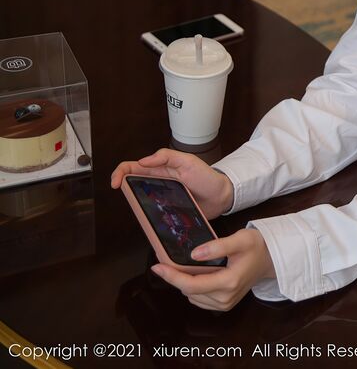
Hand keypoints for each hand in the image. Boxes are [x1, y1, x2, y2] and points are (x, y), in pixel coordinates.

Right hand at [110, 148, 234, 219]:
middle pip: (132, 183)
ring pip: (139, 200)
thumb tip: (144, 160)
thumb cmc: (207, 177)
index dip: (120, 172)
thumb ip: (167, 157)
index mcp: (160, 168)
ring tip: (134, 204)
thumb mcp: (188, 161)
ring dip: (133, 202)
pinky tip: (146, 217)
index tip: (116, 182)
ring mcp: (161, 197)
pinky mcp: (167, 210)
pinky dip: (146, 215)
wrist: (222, 196)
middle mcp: (157, 183)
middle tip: (124, 193)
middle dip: (123, 187)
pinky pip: (152, 213)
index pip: (133, 167)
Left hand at [150, 228, 276, 310]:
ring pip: (192, 296)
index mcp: (229, 282)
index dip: (172, 276)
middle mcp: (225, 297)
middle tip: (170, 261)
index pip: (192, 284)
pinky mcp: (223, 305)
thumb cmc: (256, 246)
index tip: (157, 267)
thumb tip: (194, 255)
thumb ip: (217, 246)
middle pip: (189, 291)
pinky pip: (199, 299)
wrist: (270, 259)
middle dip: (177, 277)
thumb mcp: (240, 239)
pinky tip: (199, 275)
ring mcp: (224, 304)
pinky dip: (194, 288)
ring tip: (188, 266)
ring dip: (186, 282)